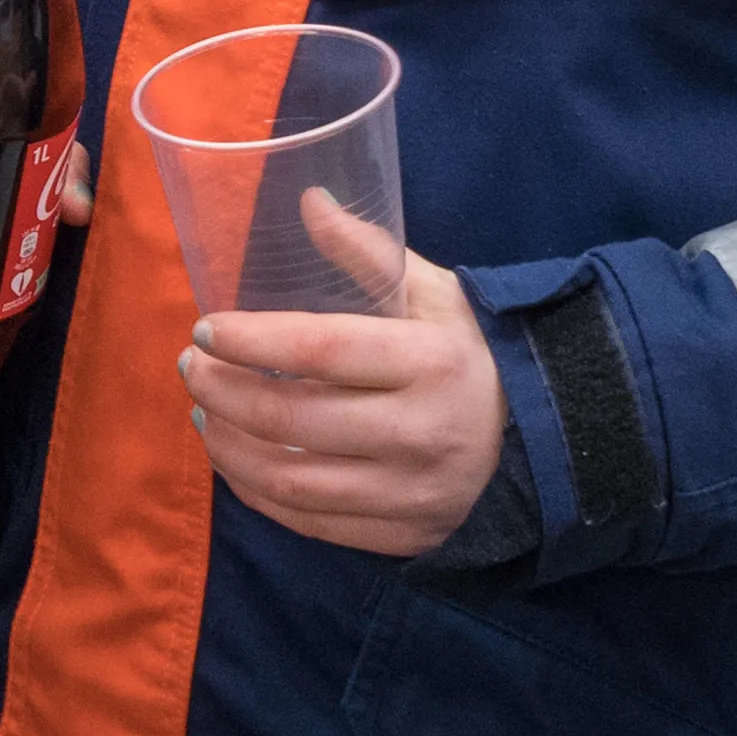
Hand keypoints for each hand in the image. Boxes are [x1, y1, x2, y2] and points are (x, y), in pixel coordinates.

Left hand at [181, 190, 505, 553]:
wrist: (543, 442)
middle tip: (193, 368)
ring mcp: (411, 494)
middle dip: (223, 392)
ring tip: (203, 414)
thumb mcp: (438, 295)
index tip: (206, 328)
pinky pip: (310, 522)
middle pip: (293, 419)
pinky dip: (258, 492)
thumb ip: (371, 252)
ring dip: (229, 447)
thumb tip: (309, 200)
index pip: (321, 350)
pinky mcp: (402, 535)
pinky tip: (235, 460)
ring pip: (291, 480)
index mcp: (432, 363)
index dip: (252, 340)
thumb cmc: (472, 355)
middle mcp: (422, 433)